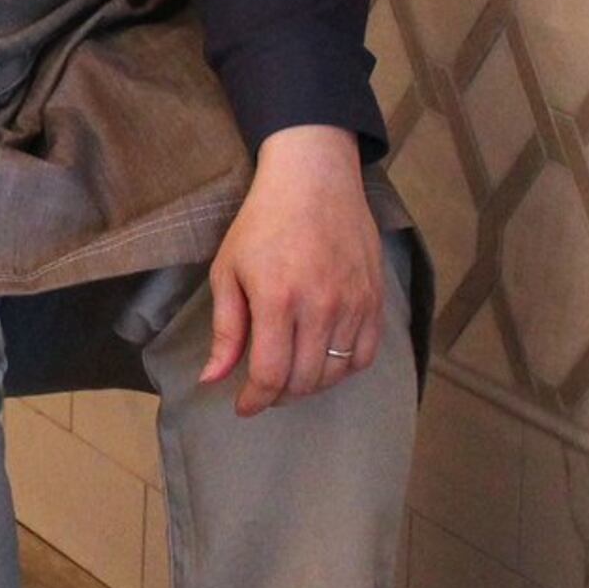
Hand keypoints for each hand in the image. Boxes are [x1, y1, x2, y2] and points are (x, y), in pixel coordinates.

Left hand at [199, 125, 386, 416]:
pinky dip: (343, 370)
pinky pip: (364, 356)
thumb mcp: (228, 270)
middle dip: (279, 395)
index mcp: (277, 299)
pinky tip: (323, 363)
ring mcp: (353, 304)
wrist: (314, 181)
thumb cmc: (262, 222)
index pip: (270, 374)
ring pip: (335, 373)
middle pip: (304, 380)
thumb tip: (213, 379)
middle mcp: (321, 306)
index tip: (243, 407)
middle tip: (263, 389)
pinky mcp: (374, 300)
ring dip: (309, 385)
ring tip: (289, 377)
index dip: (255, 400)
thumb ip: (225, 329)